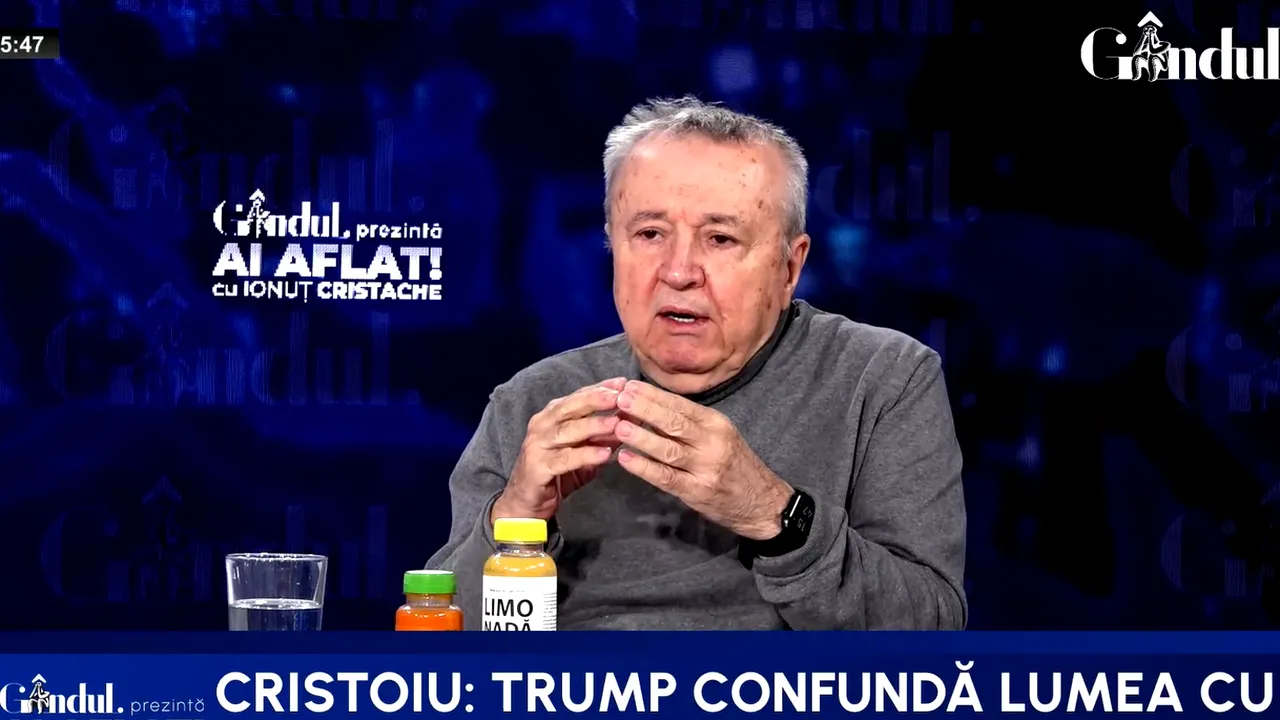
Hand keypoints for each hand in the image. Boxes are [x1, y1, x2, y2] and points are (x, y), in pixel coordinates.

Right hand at [492, 378, 624, 522]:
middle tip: (621, 395)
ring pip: (568, 430)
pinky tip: (605, 453)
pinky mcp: (537, 467)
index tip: (624, 382)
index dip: (600, 388)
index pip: (578, 397)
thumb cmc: (556, 473)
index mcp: (551, 416)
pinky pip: (565, 459)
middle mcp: (542, 425)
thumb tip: (628, 421)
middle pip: (571, 407)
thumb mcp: (582, 451)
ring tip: (617, 422)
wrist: (526, 502)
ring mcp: (537, 445)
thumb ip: (602, 436)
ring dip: (594, 425)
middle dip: (597, 399)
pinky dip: (586, 455)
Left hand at [612, 380, 792, 539]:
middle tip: (620, 399)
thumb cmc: (735, 464)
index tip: (630, 386)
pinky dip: (644, 468)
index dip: (654, 395)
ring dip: (641, 437)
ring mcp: (705, 468)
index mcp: (716, 423)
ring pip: (669, 449)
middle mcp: (712, 442)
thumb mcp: (720, 435)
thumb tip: (651, 407)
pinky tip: (626, 459)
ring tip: (618, 426)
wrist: (762, 502)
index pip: (681, 405)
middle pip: (674, 422)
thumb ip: (690, 423)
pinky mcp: (697, 492)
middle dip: (645, 409)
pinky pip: (666, 478)